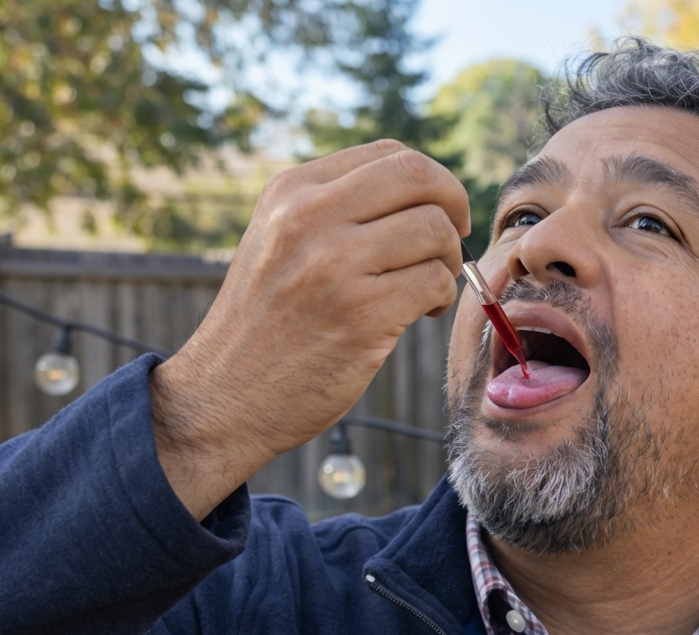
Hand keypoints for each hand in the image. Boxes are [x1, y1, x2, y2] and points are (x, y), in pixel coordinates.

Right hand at [150, 140, 469, 518]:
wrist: (224, 396)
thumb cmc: (265, 326)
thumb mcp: (278, 243)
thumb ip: (333, 210)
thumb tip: (420, 194)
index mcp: (290, 191)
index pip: (389, 154)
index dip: (432, 183)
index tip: (438, 215)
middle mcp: (308, 217)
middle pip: (420, 177)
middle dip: (454, 208)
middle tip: (452, 243)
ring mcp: (334, 265)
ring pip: (435, 231)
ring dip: (449, 262)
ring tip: (427, 290)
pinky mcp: (361, 315)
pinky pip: (435, 282)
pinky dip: (441, 297)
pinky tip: (420, 314)